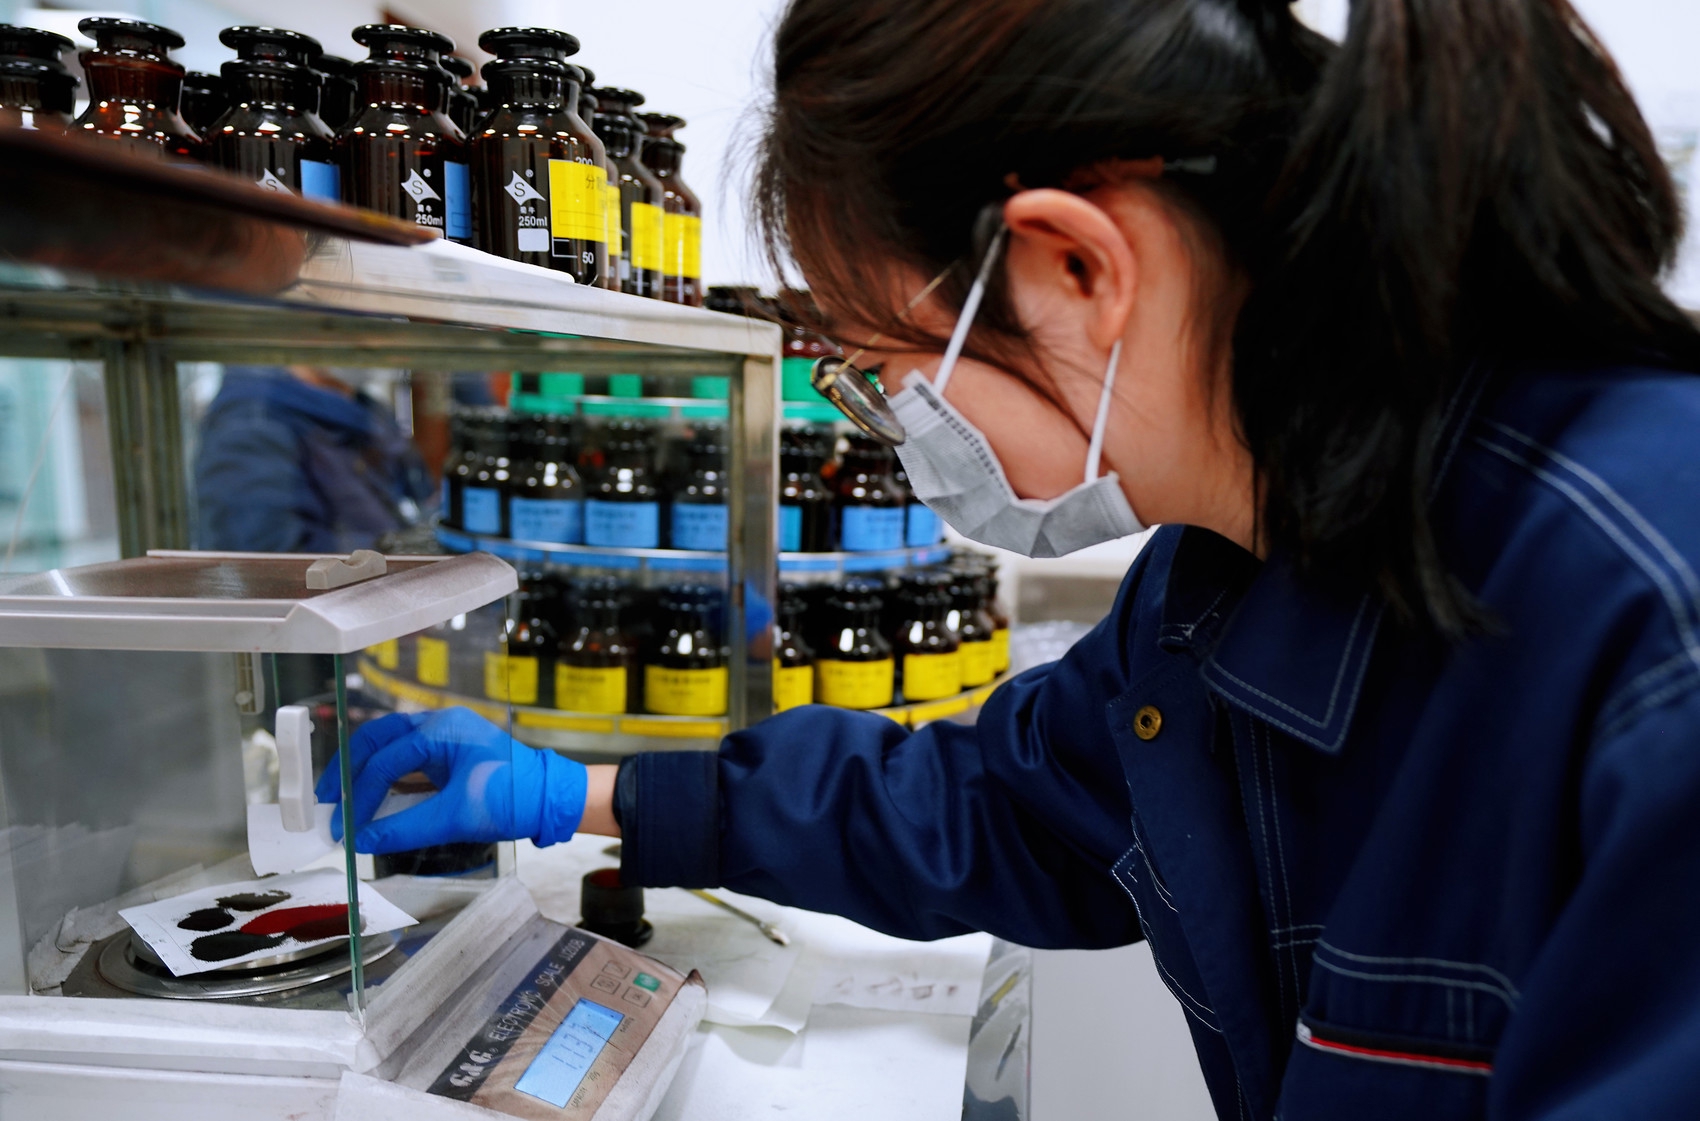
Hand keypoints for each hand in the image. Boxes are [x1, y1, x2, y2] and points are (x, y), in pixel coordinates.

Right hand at [315, 707, 586, 853]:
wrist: (551, 798)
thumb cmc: (511, 798)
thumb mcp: (455, 817)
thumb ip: (404, 828)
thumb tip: (361, 842)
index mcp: (442, 729)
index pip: (384, 760)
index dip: (358, 796)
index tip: (343, 826)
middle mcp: (438, 725)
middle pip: (377, 741)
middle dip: (348, 771)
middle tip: (326, 801)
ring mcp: (443, 738)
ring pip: (389, 749)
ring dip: (364, 775)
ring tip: (341, 804)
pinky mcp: (447, 755)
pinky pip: (406, 764)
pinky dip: (385, 783)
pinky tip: (371, 804)